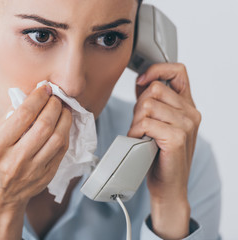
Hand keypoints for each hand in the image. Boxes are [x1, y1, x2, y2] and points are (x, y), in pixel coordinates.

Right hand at [0, 85, 71, 239]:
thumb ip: (8, 121)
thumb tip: (28, 99)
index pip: (23, 115)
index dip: (37, 98)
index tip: (44, 88)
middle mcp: (16, 159)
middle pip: (44, 125)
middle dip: (53, 105)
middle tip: (55, 96)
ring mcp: (33, 170)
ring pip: (57, 138)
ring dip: (64, 118)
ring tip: (62, 108)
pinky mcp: (46, 176)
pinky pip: (61, 150)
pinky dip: (65, 133)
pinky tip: (63, 124)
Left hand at [128, 63, 200, 238]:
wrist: (168, 186)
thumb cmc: (160, 156)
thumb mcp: (158, 123)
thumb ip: (153, 102)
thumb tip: (141, 81)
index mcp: (187, 106)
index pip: (178, 71)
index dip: (157, 70)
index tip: (141, 81)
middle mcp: (190, 112)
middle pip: (154, 88)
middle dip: (138, 105)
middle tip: (140, 124)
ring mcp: (186, 124)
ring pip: (147, 104)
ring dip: (136, 121)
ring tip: (141, 135)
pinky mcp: (177, 137)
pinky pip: (146, 122)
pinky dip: (135, 132)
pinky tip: (140, 142)